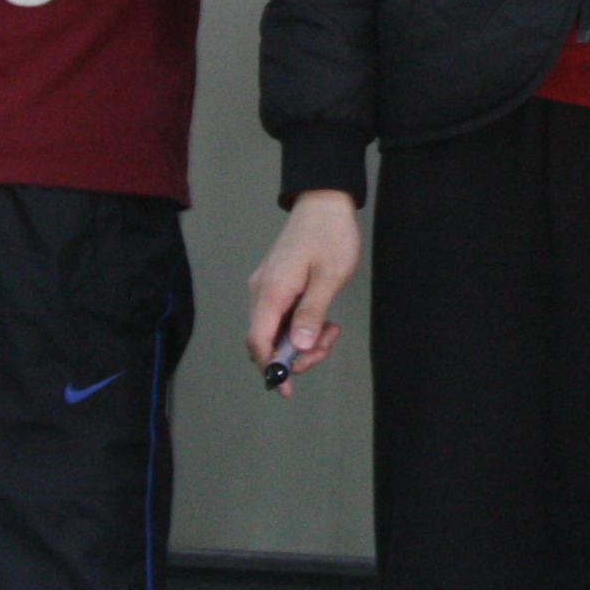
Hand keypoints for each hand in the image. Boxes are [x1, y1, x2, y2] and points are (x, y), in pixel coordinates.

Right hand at [247, 191, 360, 394]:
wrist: (324, 200)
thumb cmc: (330, 234)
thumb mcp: (329, 276)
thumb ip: (312, 312)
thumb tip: (299, 347)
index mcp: (271, 292)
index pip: (258, 342)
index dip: (270, 369)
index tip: (286, 389)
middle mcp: (262, 292)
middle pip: (265, 341)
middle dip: (293, 355)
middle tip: (324, 348)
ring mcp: (267, 287)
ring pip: (275, 331)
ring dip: (300, 341)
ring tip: (330, 332)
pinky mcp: (277, 284)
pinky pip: (282, 317)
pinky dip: (300, 327)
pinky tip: (323, 322)